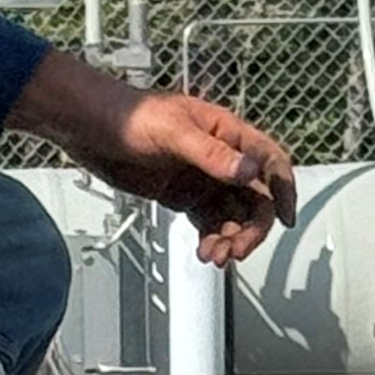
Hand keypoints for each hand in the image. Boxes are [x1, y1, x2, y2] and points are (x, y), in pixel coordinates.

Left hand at [5, 58, 299, 265]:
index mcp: (227, 133)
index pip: (269, 161)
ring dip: (231, 239)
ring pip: (233, 215)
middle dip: (252, 227)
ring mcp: (203, 178)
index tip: (285, 219)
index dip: (283, 190)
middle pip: (255, 198)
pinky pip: (209, 222)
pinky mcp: (184, 195)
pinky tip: (204, 253)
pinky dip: (211, 239)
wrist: (90, 128)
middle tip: (237, 251)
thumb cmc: (130, 116)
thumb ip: (210, 153)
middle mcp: (221, 157)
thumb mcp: (171, 132)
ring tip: (216, 258)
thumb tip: (248, 172)